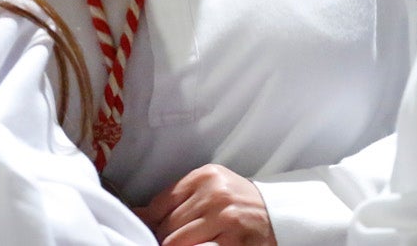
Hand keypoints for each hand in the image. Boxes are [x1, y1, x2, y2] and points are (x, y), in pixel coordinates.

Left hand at [139, 164, 276, 245]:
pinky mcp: (234, 243)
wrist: (278, 215)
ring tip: (183, 243)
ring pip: (177, 242)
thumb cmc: (239, 202)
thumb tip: (138, 214)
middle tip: (166, 241)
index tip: (149, 230)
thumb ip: (177, 197)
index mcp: (206, 176)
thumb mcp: (211, 188)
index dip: (149, 222)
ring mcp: (225, 219)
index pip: (160, 203)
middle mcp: (215, 195)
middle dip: (163, 238)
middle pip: (167, 225)